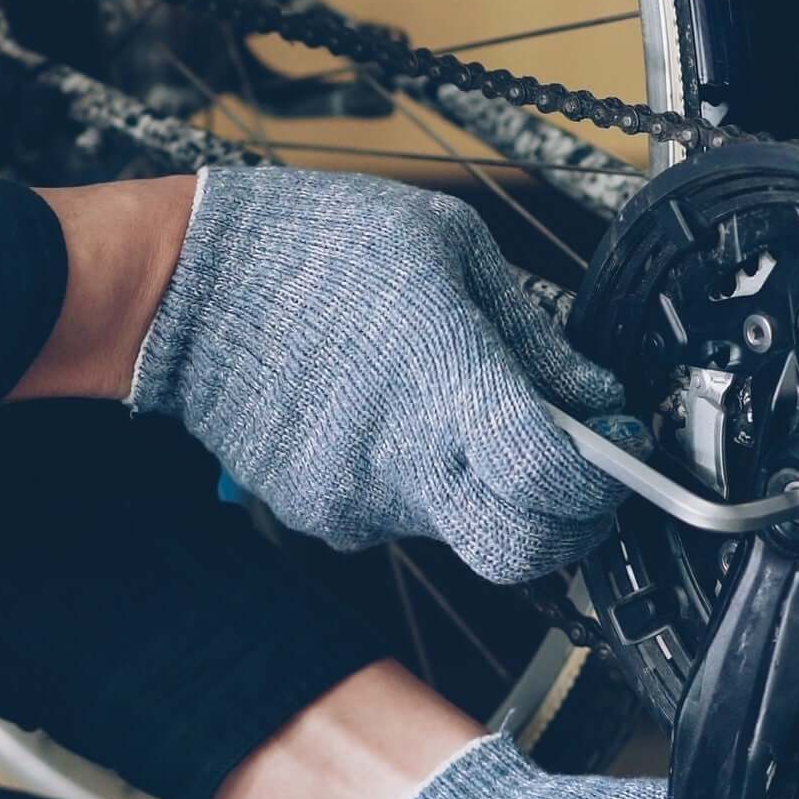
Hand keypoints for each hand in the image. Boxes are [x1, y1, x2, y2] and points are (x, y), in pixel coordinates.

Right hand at [123, 165, 629, 582]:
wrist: (185, 288)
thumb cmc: (314, 247)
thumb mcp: (450, 247)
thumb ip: (534, 334)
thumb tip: (594, 396)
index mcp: (446, 384)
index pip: (554, 486)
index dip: (602, 483)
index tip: (612, 453)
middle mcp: (402, 462)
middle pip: (519, 552)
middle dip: (562, 524)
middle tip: (567, 475)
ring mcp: (353, 499)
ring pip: (456, 528)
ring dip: (476, 486)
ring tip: (443, 409)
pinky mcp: (314, 514)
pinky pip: (391, 515)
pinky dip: (408, 479)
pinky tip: (381, 417)